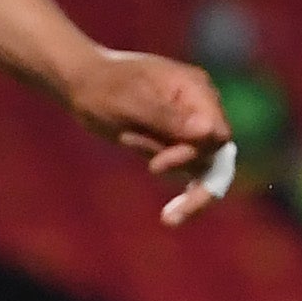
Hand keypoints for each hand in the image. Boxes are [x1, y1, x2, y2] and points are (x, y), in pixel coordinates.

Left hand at [69, 49, 235, 225]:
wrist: (84, 84)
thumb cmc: (104, 87)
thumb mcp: (131, 102)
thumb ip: (169, 117)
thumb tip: (208, 132)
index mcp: (194, 88)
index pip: (217, 132)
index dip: (195, 153)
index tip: (157, 165)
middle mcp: (200, 106)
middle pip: (214, 152)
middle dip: (181, 169)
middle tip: (168, 211)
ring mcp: (191, 124)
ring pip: (200, 164)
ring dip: (167, 167)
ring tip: (127, 141)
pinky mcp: (178, 141)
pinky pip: (189, 169)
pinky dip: (177, 184)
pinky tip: (170, 215)